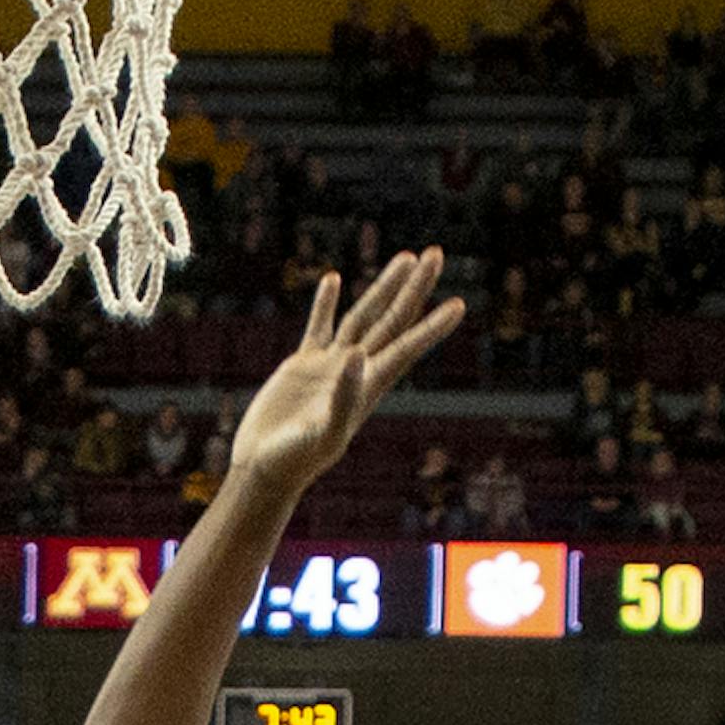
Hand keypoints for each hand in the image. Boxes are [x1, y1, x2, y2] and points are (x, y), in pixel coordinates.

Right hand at [230, 251, 463, 509]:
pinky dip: (326, 303)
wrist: (264, 470)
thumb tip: (356, 354)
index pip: (406, 348)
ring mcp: (329, 366)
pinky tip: (334, 279)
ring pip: (363, 316)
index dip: (432, 327)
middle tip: (436, 254)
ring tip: (406, 257)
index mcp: (367, 387)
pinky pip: (319, 326)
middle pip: (392, 321)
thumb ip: (343, 396)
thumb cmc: (295, 461)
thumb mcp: (322, 432)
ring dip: (384, 288)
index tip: (459, 305)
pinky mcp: (302, 365)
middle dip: (414, 289)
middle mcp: (355, 371)